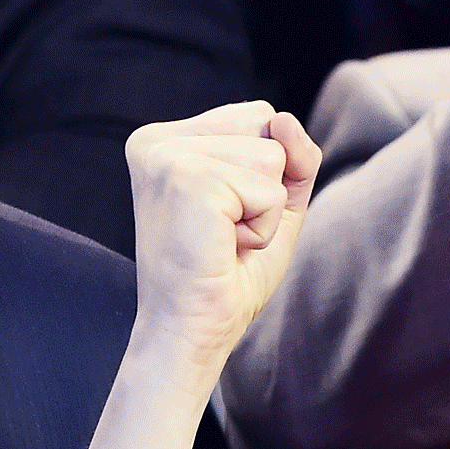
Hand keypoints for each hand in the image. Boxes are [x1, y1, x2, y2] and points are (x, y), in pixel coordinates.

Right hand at [126, 104, 321, 369]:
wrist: (192, 333)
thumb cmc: (225, 275)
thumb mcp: (273, 200)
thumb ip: (292, 154)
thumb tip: (283, 119)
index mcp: (165, 139)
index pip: (257, 115)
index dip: (263, 174)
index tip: (222, 217)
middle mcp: (156, 140)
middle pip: (266, 126)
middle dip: (266, 190)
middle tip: (223, 234)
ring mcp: (168, 157)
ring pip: (272, 155)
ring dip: (265, 211)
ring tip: (222, 241)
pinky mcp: (187, 179)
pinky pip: (270, 191)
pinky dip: (263, 228)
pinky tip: (223, 248)